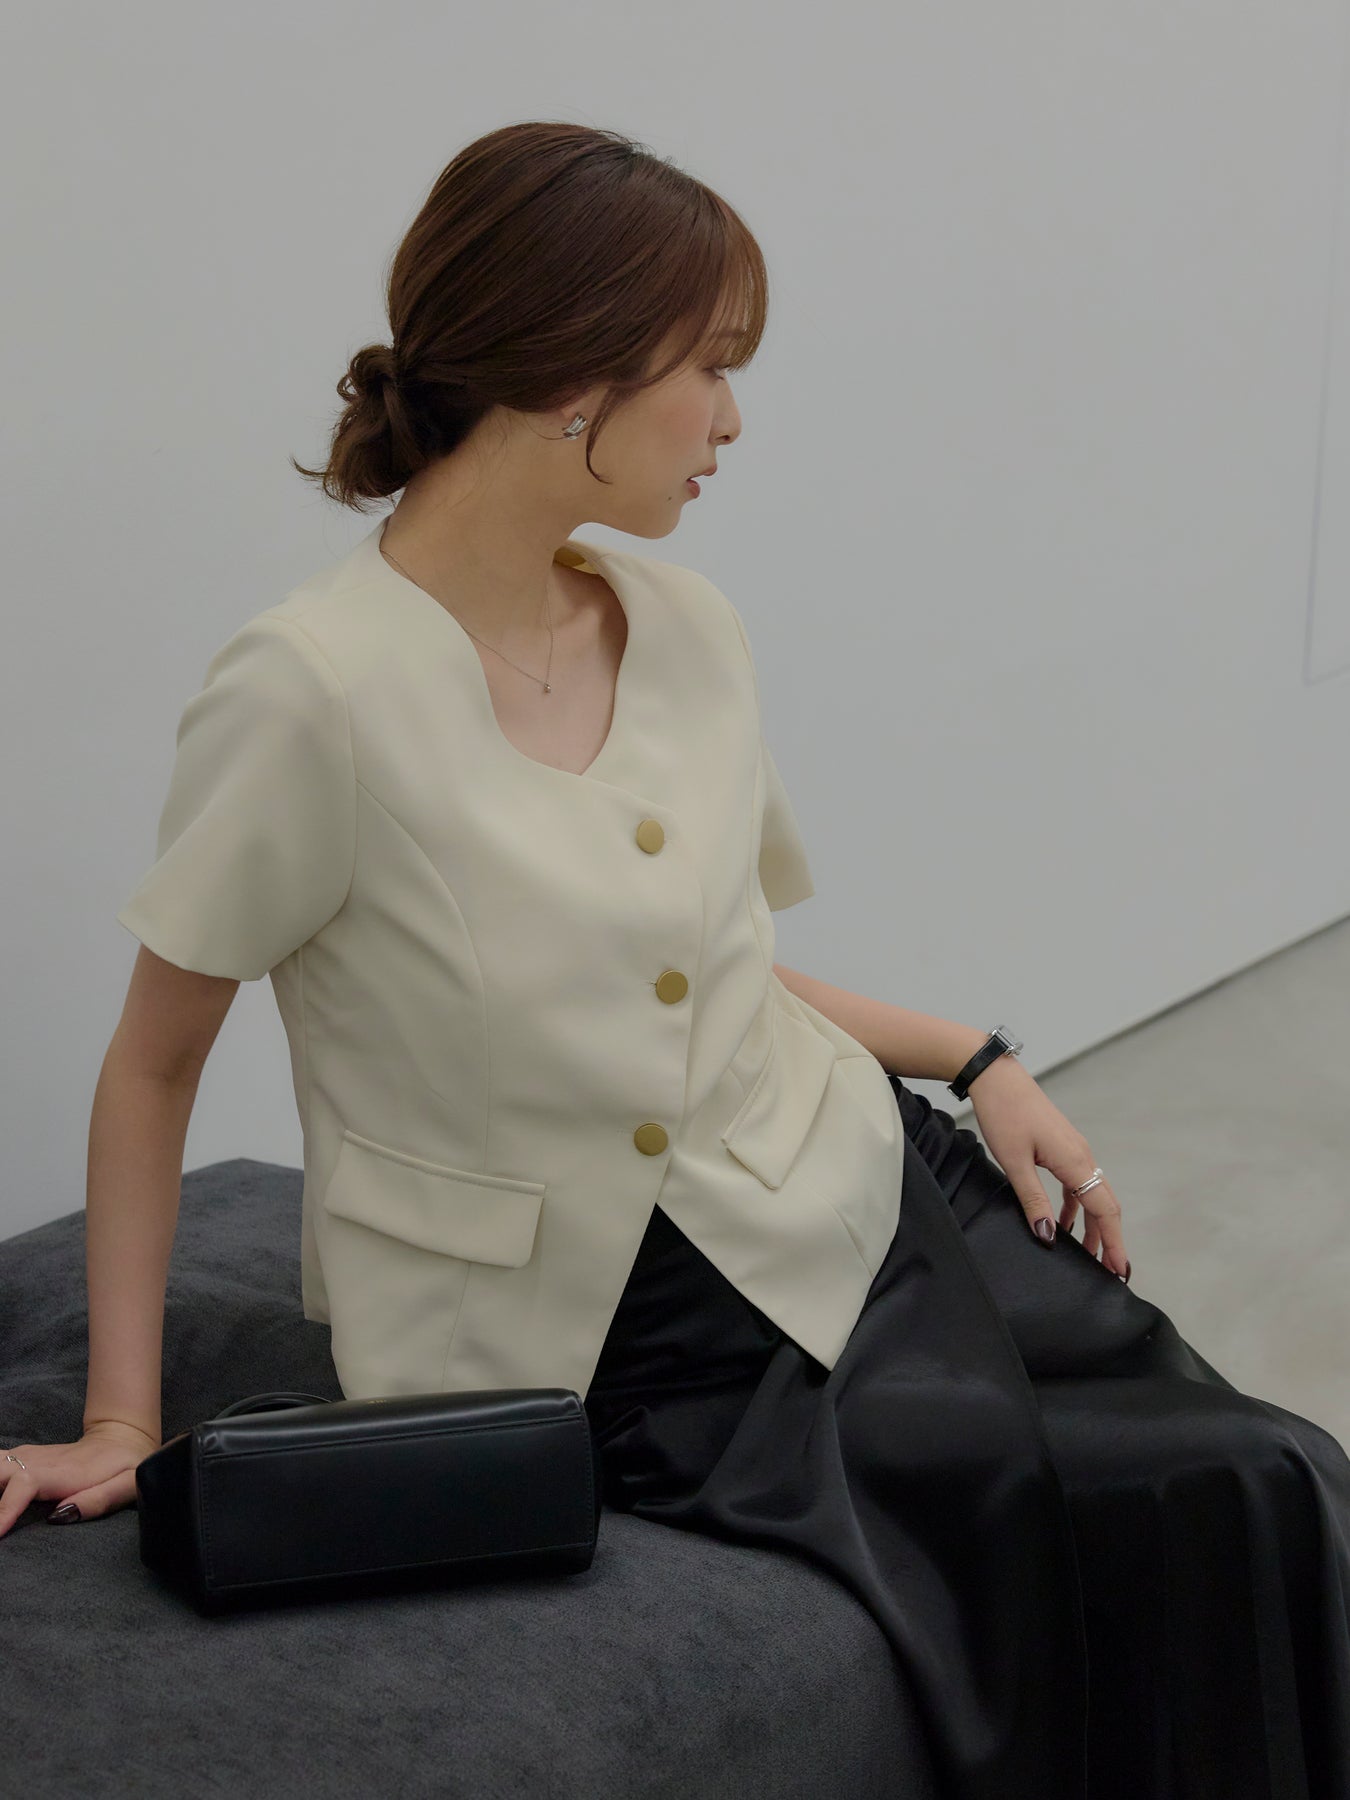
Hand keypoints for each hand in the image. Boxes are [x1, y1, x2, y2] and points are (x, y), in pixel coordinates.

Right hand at [0, 1421, 161, 1537]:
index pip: (24, 1484)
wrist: (119, 1437)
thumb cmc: (125, 1465)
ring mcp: (26, 1456)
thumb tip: (60, 1515)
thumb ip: (99, 1500)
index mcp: (62, 1472)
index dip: (5, 1509)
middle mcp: (37, 1460)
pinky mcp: (20, 1458)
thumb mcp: (128, 1483)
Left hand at [965, 1056, 1129, 1280]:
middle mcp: (1082, 1156)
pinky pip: (1078, 1183)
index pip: (1104, 1210)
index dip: (1113, 1242)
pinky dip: (1076, 1206)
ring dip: (1092, 1224)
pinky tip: (1063, 1222)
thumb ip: (1033, 1201)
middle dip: (1108, 1239)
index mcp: (1075, 1161)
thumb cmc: (1004, 1114)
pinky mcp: (1063, 1146)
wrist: (996, 1077)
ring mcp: (1074, 1150)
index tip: (1119, 1270)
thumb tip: (1049, 1237)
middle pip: (1105, 1205)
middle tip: (1109, 1271)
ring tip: (1085, 1254)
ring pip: (1092, 1195)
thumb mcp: (1014, 1163)